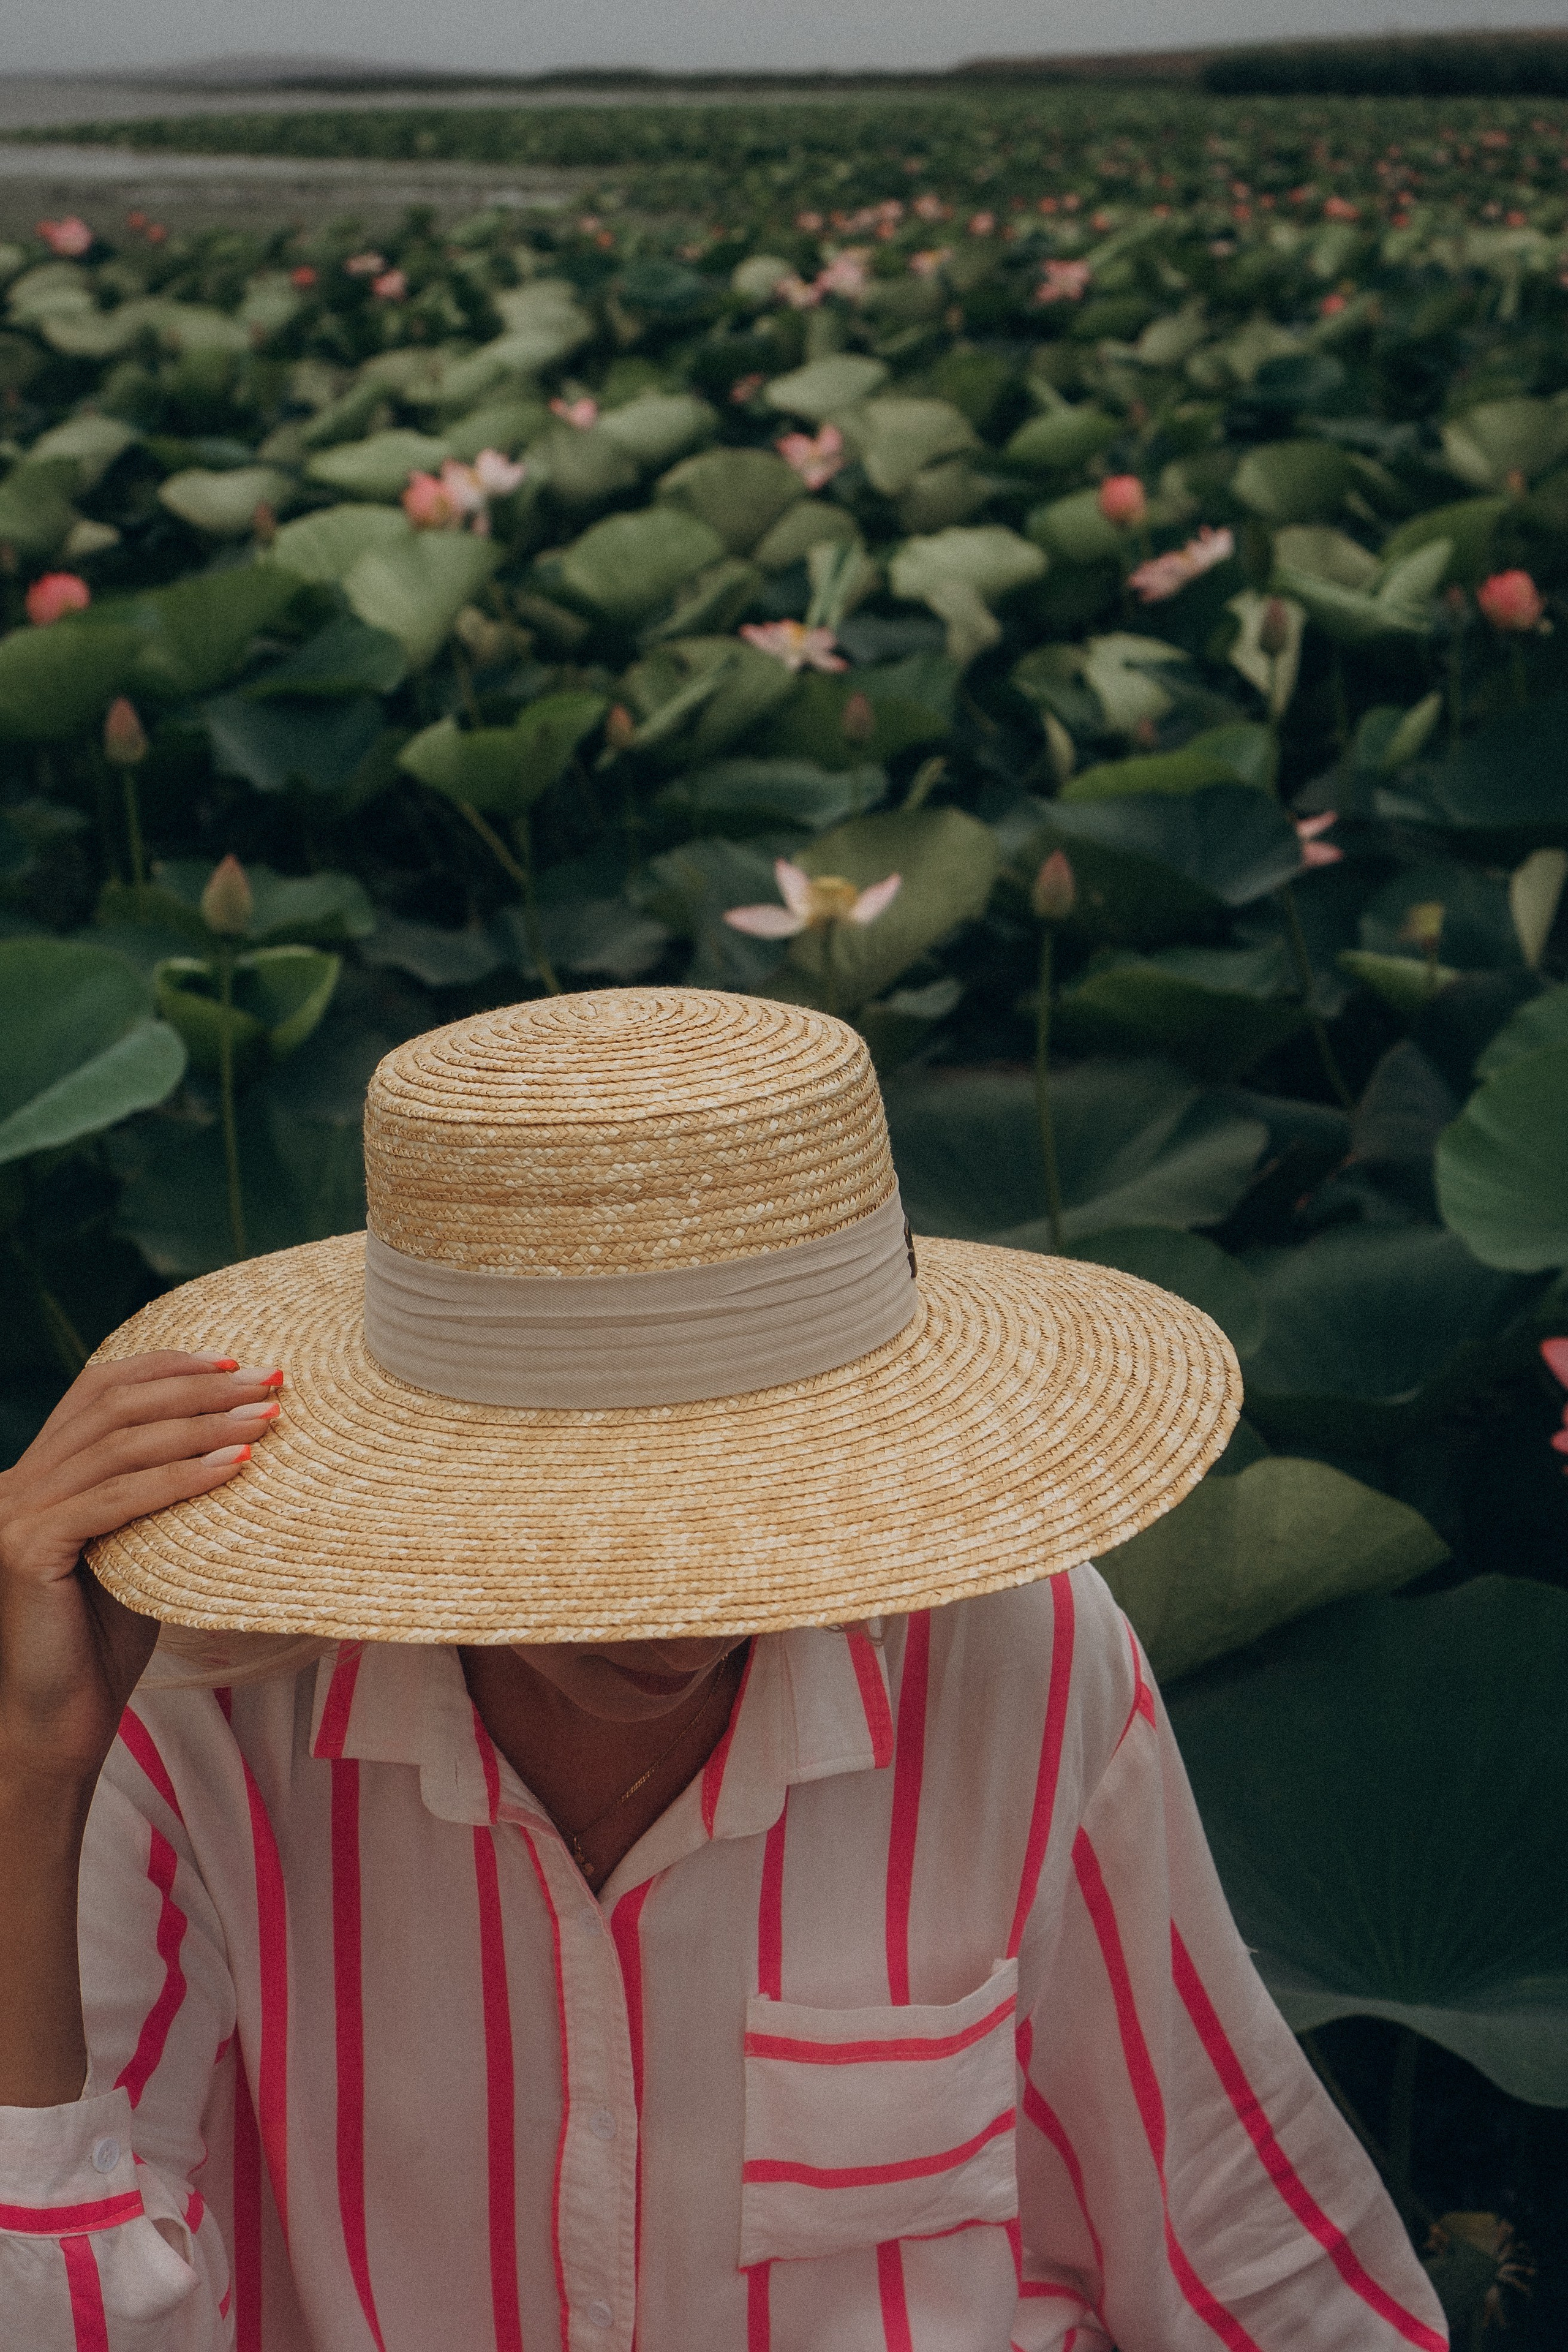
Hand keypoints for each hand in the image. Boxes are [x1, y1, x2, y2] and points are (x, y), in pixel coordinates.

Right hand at [0, 1352, 282, 1789]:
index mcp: (39, 1471)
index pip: (100, 1388)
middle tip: (271, 1381)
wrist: (60, 1722)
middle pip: (115, 1405)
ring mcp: (16, 1515)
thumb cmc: (107, 1639)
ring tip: (267, 1419)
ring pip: (120, 1446)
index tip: (237, 1361)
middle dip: (199, 1388)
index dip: (168, 1365)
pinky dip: (179, 1478)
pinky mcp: (26, 1550)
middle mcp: (17, 1483)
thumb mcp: (142, 1546)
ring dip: (202, 1425)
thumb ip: (164, 1493)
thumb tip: (244, 1436)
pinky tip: (233, 1468)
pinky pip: (116, 1499)